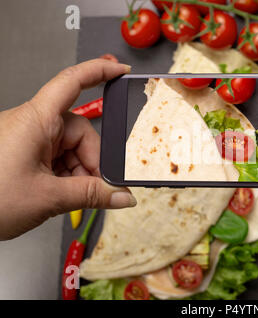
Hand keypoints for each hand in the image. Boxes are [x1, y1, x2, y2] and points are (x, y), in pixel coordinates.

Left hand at [0, 59, 136, 240]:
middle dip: (92, 162)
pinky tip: (65, 194)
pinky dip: (66, 177)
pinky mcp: (24, 154)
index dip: (99, 71)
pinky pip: (57, 159)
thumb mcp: (48, 198)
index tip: (120, 70)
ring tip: (75, 196)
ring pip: (70, 150)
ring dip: (79, 174)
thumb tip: (123, 196)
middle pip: (80, 133)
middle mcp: (32, 125)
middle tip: (100, 187)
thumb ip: (92, 195)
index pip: (72, 82)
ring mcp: (28, 140)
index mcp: (36, 121)